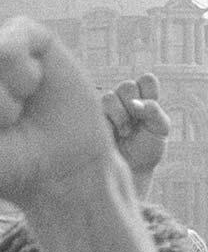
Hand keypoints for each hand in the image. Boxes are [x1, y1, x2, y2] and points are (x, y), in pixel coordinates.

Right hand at [102, 73, 169, 195]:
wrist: (129, 171)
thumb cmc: (147, 150)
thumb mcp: (160, 129)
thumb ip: (153, 111)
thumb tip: (134, 103)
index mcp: (143, 98)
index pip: (146, 80)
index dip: (149, 93)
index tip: (149, 113)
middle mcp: (123, 100)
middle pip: (127, 85)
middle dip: (133, 105)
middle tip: (136, 123)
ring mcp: (106, 109)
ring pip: (110, 96)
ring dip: (120, 115)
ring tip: (124, 132)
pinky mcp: (92, 119)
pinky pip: (97, 110)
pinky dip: (109, 122)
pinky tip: (112, 135)